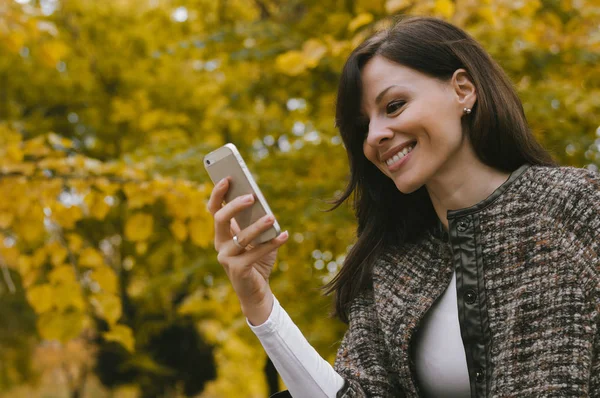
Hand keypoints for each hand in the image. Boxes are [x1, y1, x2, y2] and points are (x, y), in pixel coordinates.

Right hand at [208, 177, 288, 324]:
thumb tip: (264, 204)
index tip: (228, 177)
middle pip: (220, 219)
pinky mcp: (237, 270)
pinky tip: (285, 235)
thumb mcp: (257, 237)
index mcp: (222, 232)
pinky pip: (255, 253)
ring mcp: (226, 257)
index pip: (214, 208)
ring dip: (257, 226)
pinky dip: (272, 244)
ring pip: (240, 237)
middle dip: (234, 205)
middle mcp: (219, 243)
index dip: (217, 193)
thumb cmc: (257, 259)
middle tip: (251, 196)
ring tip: (272, 217)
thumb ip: (257, 221)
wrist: (257, 290)